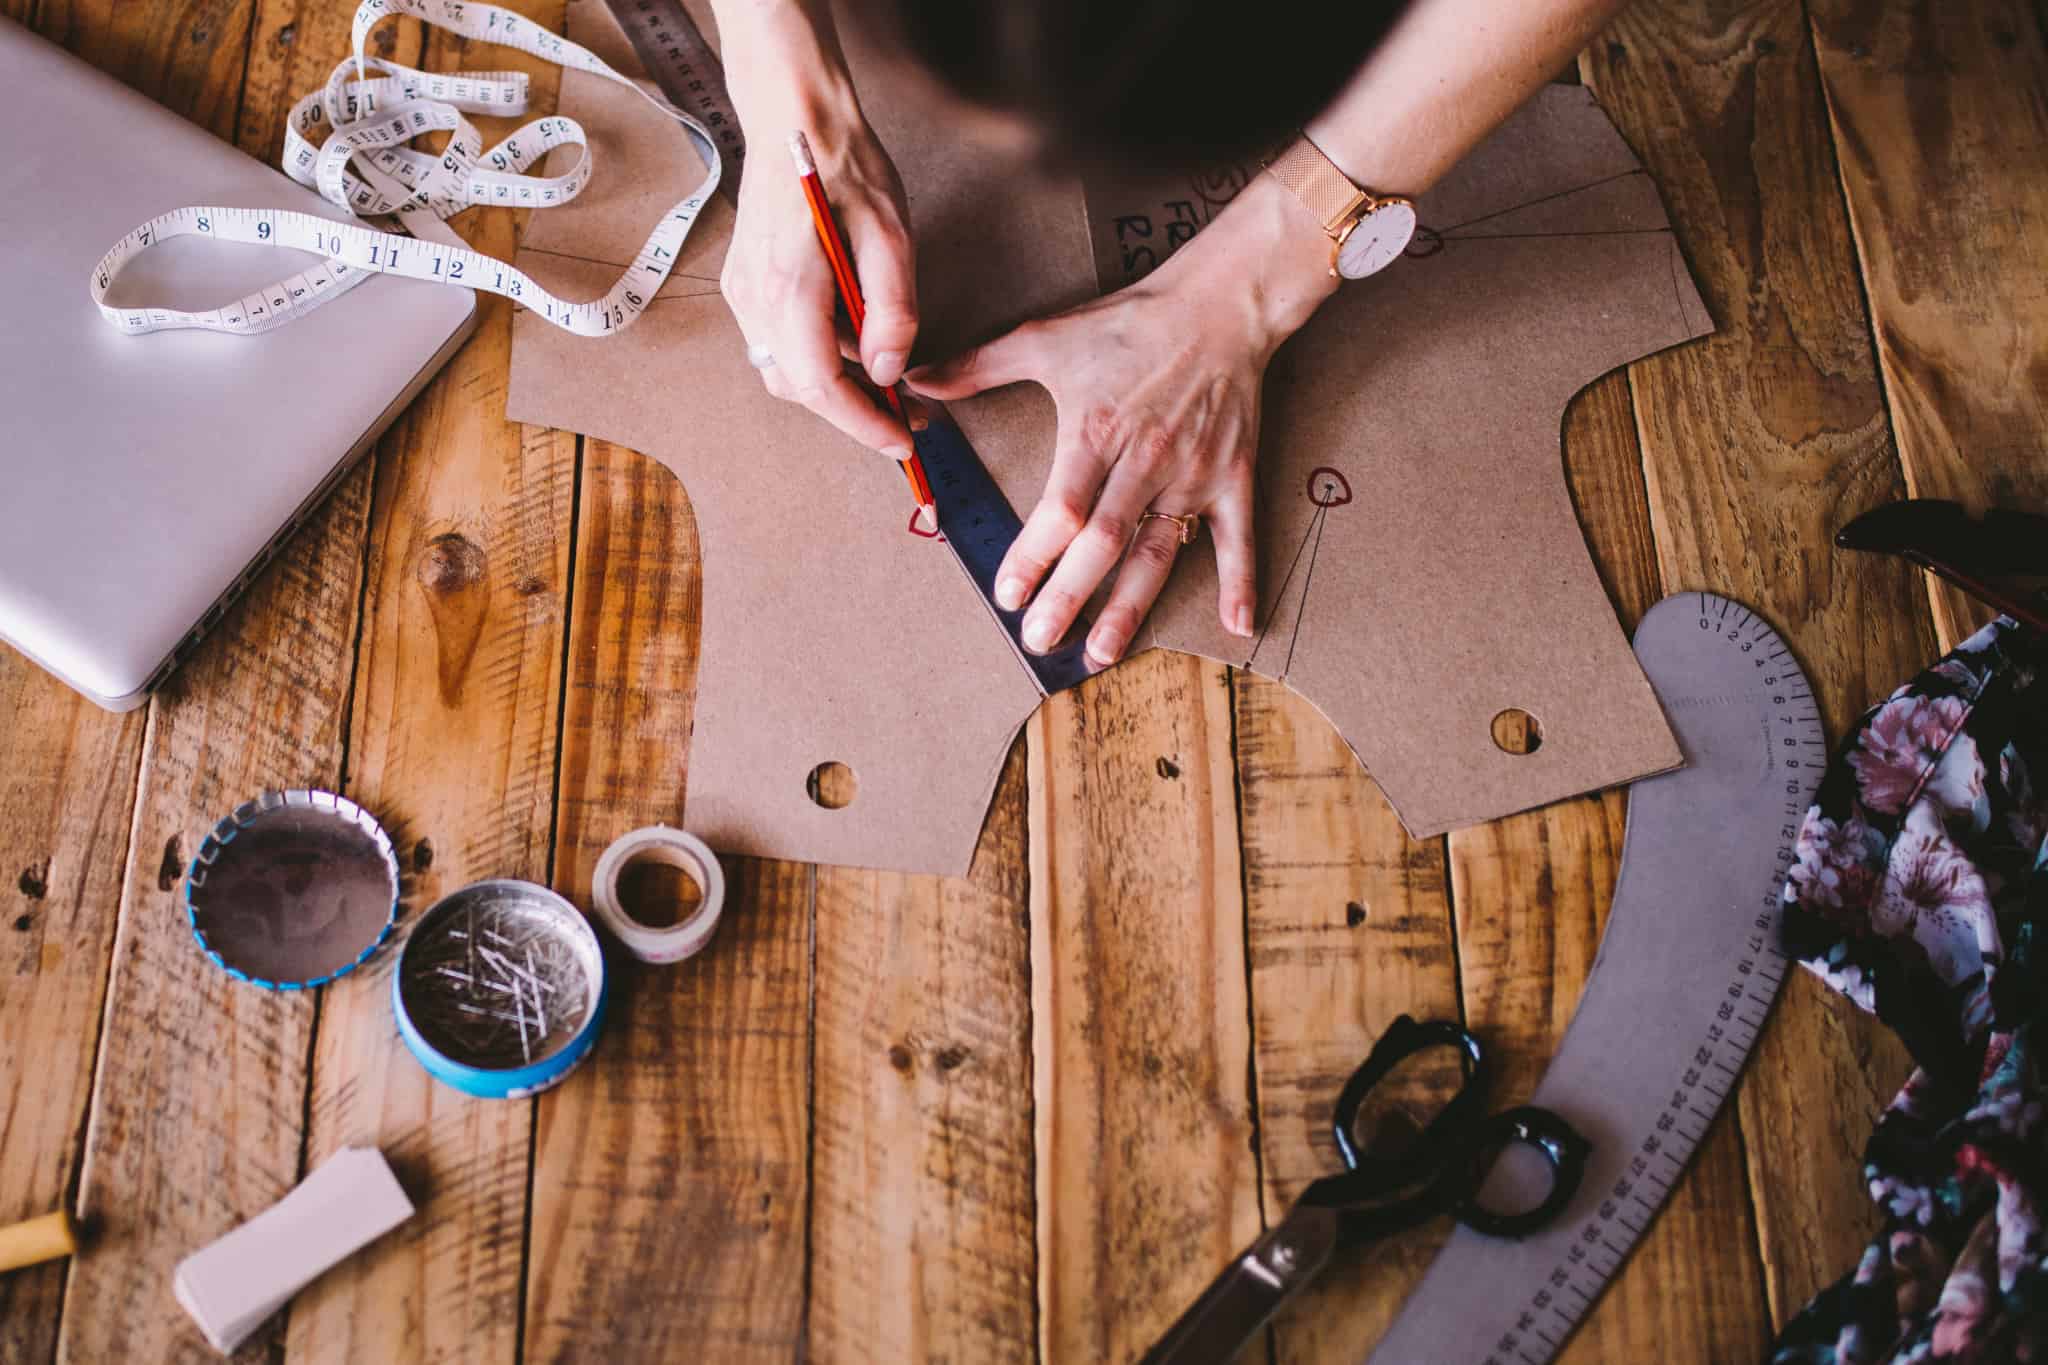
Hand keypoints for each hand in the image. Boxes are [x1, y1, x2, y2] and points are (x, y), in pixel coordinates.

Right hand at [716, 4, 917, 455]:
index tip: (900, 440)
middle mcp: (754, 299)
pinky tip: (859, 340)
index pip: (820, 385)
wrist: (793, 117)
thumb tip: (890, 372)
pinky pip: (781, 343)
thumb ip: (892, 311)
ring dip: (840, 385)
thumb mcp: (891, 236)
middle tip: (910, 416)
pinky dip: (822, 355)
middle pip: (801, 387)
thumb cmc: (844, 166)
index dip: (861, 423)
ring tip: (894, 380)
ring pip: (789, 370)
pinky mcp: (745, 287)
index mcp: (789, 288)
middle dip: (855, 411)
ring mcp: (744, 294)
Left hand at [907, 174, 1338, 664]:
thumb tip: (913, 379)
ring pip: (1158, 553)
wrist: (1219, 303)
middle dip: (1070, 597)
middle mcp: (1143, 463)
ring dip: (1130, 608)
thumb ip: (977, 367)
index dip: (1033, 556)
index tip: (1008, 596)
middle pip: (1103, 544)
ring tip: (1103, 652)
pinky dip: (1241, 580)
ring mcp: (1190, 475)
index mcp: (1095, 434)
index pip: (1060, 510)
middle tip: (1040, 641)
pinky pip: (1237, 537)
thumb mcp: (1046, 337)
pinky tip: (1239, 626)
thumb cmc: (1128, 323)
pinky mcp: (1232, 477)